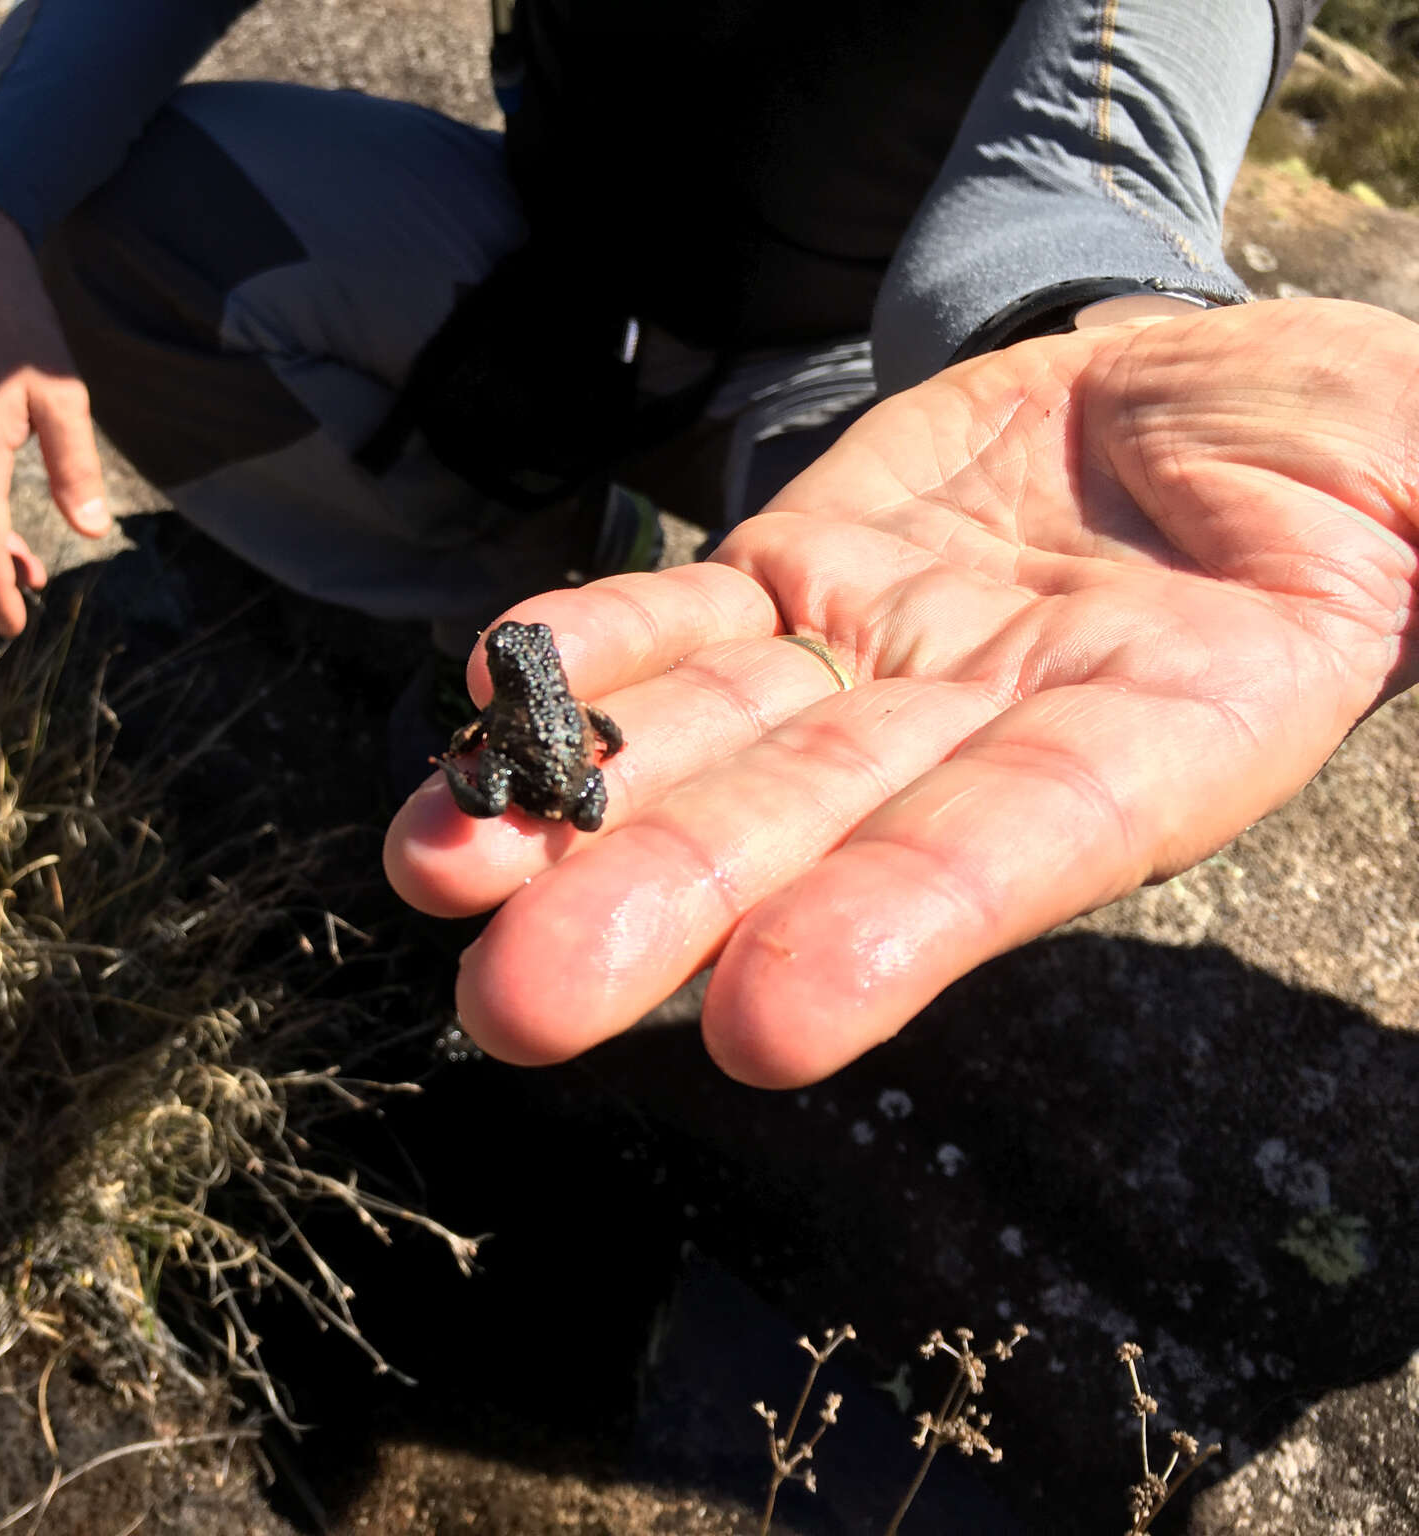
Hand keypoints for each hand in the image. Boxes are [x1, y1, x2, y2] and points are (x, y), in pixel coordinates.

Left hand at [386, 298, 1418, 1086]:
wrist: (1227, 409)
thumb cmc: (1356, 476)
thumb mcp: (1407, 520)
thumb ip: (1401, 564)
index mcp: (1153, 752)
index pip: (1010, 849)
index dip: (893, 927)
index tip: (766, 1016)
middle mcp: (978, 734)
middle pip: (801, 826)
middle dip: (657, 906)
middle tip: (515, 1001)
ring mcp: (874, 655)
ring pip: (708, 733)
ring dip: (564, 802)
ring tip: (433, 864)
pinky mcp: (803, 570)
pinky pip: (683, 616)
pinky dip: (584, 647)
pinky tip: (481, 691)